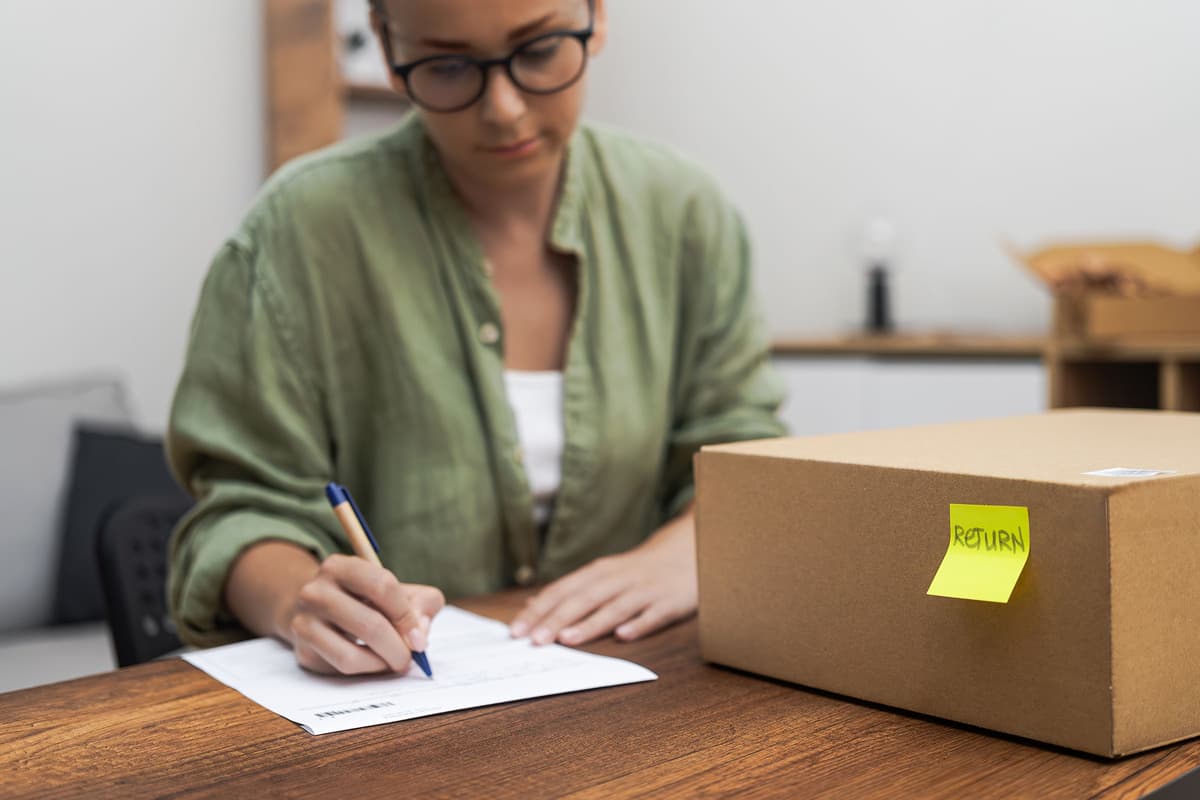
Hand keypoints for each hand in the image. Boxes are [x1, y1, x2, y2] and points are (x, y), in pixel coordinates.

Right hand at [283, 554, 444, 674]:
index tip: (418, 635)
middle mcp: (316, 591)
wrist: (318, 610)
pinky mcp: (303, 649)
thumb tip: (419, 636)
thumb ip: (422, 603)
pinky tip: (374, 662)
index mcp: (341, 566)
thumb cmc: (366, 599)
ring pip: (352, 655)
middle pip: (371, 625)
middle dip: (399, 647)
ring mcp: (305, 621)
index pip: (382, 586)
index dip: (407, 614)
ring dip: (382, 663)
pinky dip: (366, 669)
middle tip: (410, 657)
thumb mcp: (397, 590)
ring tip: (393, 661)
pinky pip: (342, 667)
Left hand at [509, 510, 696, 645]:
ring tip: (568, 640)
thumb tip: (532, 606)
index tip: (517, 630)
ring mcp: (645, 590)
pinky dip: (639, 624)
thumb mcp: (603, 574)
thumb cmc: (638, 570)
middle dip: (558, 619)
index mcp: (599, 572)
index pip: (563, 590)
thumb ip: (571, 590)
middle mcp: (618, 579)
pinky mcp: (669, 603)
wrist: (688, 551)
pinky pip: (653, 615)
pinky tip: (624, 636)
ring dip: (591, 624)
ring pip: (615, 607)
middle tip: (535, 641)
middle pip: (584, 599)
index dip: (539, 610)